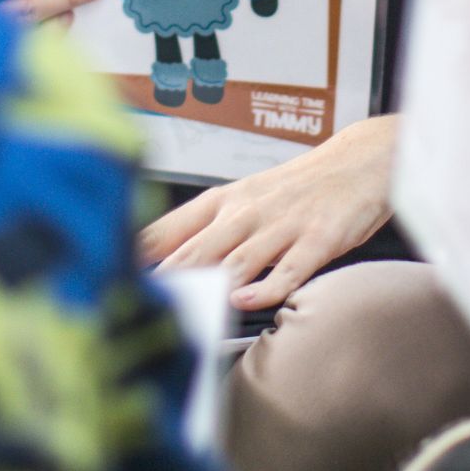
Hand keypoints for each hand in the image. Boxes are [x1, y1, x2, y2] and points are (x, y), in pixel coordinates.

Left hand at [140, 115, 395, 311]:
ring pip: (237, 259)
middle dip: (167, 280)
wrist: (360, 161)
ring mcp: (282, 225)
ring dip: (209, 285)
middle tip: (138, 306)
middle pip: (197, 249)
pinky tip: (247, 299)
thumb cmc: (298, 187)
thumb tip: (152, 264)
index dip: (137, 257)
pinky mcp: (318, 239)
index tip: (109, 278)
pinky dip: (267, 285)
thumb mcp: (244, 199)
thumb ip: (202, 232)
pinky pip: (289, 267)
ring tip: (185, 309)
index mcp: (223, 202)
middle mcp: (247, 211)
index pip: (168, 229)